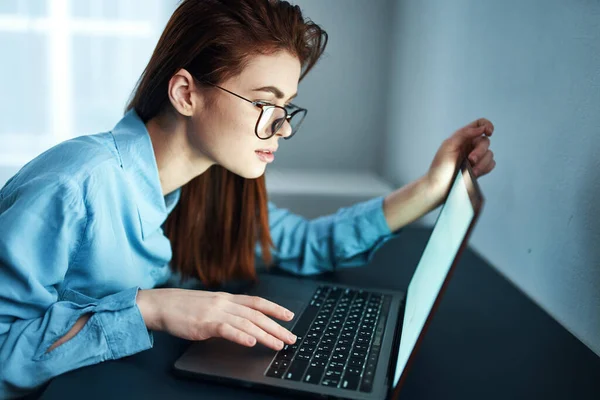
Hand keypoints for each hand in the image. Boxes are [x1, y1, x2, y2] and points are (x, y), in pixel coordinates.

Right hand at [136, 288, 296, 349]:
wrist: (161, 305)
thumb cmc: (183, 307)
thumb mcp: (210, 304)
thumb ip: (227, 311)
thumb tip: (244, 321)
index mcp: (227, 298)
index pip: (257, 302)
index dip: (275, 308)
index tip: (290, 316)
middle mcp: (225, 303)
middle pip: (257, 315)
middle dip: (277, 327)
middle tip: (291, 338)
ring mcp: (215, 312)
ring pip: (246, 323)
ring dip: (265, 335)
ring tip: (278, 344)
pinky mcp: (204, 324)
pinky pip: (227, 329)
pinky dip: (241, 336)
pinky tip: (251, 342)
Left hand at [425, 118, 495, 202]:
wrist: (439, 187)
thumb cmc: (440, 167)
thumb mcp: (448, 146)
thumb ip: (464, 134)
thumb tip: (481, 128)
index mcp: (462, 138)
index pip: (479, 124)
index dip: (487, 125)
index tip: (488, 132)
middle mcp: (470, 146)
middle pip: (485, 141)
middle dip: (479, 151)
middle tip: (470, 160)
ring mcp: (476, 158)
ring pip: (490, 154)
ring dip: (482, 163)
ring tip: (471, 171)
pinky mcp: (480, 169)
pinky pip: (491, 164)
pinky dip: (485, 168)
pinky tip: (475, 173)